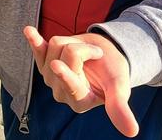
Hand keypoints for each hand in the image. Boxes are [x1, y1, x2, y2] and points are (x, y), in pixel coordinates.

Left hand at [24, 27, 138, 137]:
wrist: (105, 56)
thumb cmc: (114, 73)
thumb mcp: (120, 88)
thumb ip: (119, 107)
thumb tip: (132, 132)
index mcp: (79, 101)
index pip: (71, 85)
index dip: (65, 74)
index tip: (57, 64)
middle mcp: (60, 91)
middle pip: (65, 56)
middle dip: (82, 48)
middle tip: (95, 54)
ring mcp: (50, 75)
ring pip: (55, 45)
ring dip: (72, 41)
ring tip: (83, 50)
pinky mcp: (44, 59)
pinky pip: (38, 48)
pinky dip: (34, 40)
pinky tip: (29, 31)